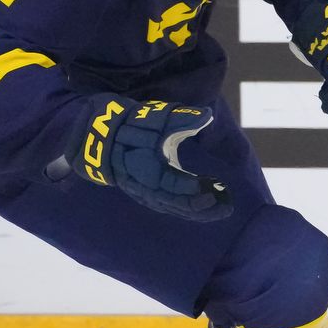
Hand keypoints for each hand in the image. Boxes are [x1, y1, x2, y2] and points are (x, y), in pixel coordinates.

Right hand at [76, 97, 231, 221]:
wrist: (100, 137)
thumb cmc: (132, 125)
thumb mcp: (156, 118)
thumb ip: (183, 119)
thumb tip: (206, 116)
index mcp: (147, 168)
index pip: (174, 186)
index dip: (195, 189)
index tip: (215, 185)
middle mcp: (145, 186)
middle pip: (177, 204)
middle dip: (203, 208)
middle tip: (227, 208)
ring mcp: (144, 192)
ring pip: (174, 209)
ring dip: (198, 212)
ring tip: (222, 210)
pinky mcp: (146, 194)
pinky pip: (169, 207)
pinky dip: (188, 209)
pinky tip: (205, 207)